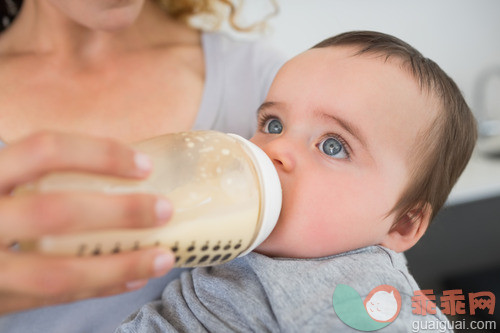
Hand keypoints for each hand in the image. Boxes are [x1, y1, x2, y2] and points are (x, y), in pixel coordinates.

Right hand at [0, 132, 174, 313]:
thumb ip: (27, 171)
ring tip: (164, 257)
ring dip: (120, 264)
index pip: (44, 150)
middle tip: (165, 209)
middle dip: (120, 212)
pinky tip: (132, 277)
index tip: (143, 164)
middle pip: (56, 212)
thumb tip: (111, 165)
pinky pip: (54, 298)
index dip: (99, 154)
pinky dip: (98, 288)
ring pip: (58, 272)